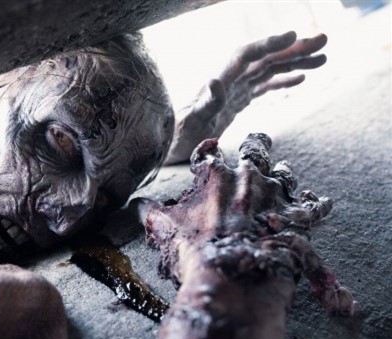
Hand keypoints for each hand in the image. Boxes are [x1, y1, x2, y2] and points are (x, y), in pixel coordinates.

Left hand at [164, 31, 327, 164]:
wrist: (170, 147)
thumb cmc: (179, 137)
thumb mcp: (192, 122)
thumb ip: (206, 102)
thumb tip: (215, 81)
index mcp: (220, 80)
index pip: (248, 54)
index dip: (271, 43)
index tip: (295, 35)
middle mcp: (228, 80)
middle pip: (265, 58)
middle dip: (294, 49)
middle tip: (324, 40)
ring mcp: (234, 90)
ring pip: (269, 70)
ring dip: (295, 62)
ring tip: (323, 58)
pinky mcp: (237, 102)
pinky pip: (263, 86)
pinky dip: (282, 80)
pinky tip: (301, 77)